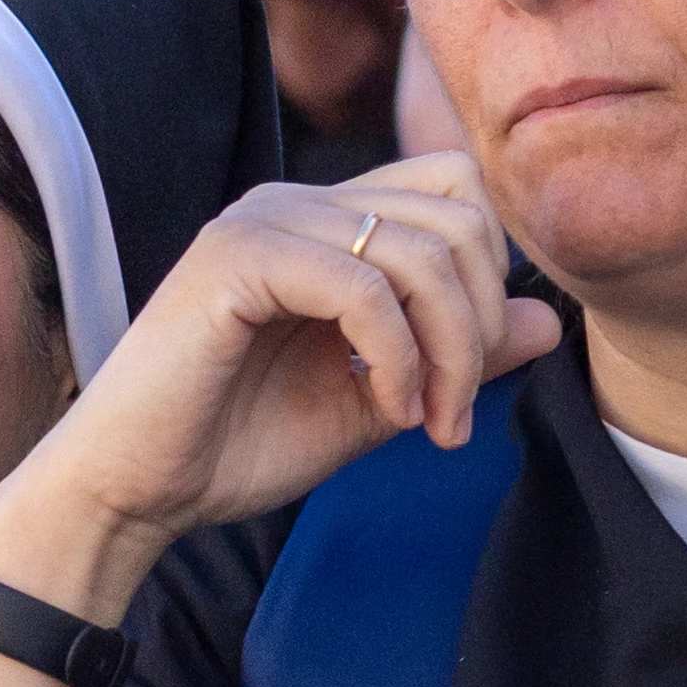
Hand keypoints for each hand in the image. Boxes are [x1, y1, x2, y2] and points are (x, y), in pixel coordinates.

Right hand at [0, 158, 559, 620]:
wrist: (137, 490)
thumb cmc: (245, 445)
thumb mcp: (384, 400)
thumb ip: (461, 357)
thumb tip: (550, 320)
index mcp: (333, 224)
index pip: (463, 196)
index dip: (494, 282)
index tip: (471, 378)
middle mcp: (301, 205)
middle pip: (463, 220)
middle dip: (482, 326)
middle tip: (454, 413)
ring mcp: (264, 223)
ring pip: (423, 252)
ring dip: (449, 352)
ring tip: (426, 422)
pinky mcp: (234, 259)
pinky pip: (362, 286)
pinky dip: (397, 357)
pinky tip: (385, 410)